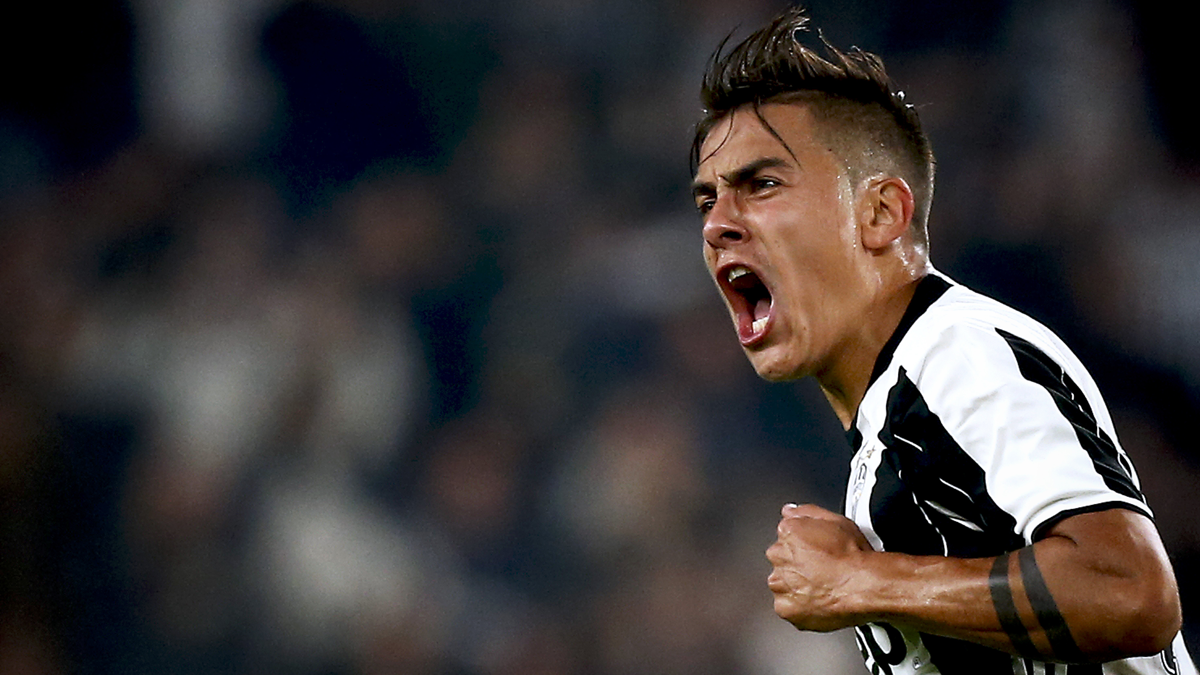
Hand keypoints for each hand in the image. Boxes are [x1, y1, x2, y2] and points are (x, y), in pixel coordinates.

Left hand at [766, 503, 872, 630]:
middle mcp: (779, 557)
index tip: (814, 550)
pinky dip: (799, 606)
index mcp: (788, 533)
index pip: (786, 536)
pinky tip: (818, 600)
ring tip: (822, 586)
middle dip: (797, 564)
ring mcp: (780, 584)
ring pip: (783, 583)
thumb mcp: (836, 519)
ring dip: (796, 585)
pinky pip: (787, 606)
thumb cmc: (853, 556)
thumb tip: (791, 511)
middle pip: (782, 560)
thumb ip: (807, 512)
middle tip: (820, 570)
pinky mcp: (785, 608)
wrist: (864, 586)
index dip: (803, 544)